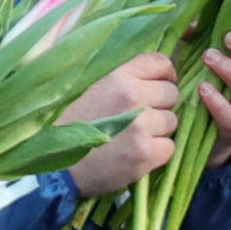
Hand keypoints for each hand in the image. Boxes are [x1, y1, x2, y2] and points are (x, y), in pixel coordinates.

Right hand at [66, 54, 185, 197]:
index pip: (161, 63)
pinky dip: (157, 152)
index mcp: (118, 77)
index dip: (165, 76)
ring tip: (134, 137)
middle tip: (140, 118)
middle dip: (161, 105)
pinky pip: (169, 146)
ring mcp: (142, 126)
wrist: (58, 166)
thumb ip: (123, 82)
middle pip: (172, 94)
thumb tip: (155, 77)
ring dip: (159, 130)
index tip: (157, 87)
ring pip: (172, 121)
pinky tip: (136, 153)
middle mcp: (133, 97)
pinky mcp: (147, 152)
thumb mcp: (93, 90)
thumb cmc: (72, 127)